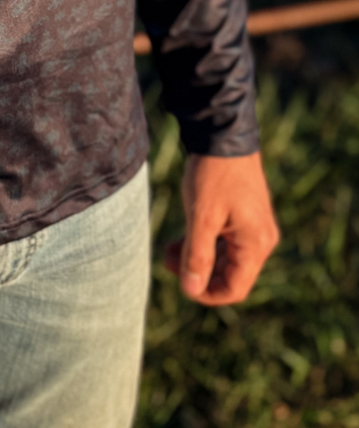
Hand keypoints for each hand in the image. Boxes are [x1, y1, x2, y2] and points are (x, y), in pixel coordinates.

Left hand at [164, 151, 278, 304]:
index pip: (235, 288)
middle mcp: (261, 239)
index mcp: (256, 244)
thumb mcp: (202, 217)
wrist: (222, 133)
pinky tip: (181, 238)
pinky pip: (224, 240)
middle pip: (229, 273)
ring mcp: (253, 226)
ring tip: (168, 249)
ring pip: (224, 257)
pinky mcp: (243, 214)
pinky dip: (204, 242)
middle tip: (167, 260)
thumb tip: (192, 289)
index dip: (207, 293)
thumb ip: (198, 256)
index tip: (180, 283)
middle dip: (198, 272)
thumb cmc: (213, 174)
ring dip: (198, 257)